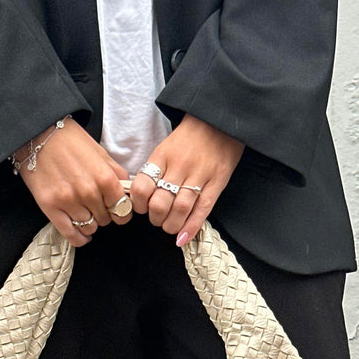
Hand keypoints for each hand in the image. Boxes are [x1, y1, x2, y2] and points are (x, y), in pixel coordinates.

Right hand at [15, 116, 130, 247]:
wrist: (38, 135)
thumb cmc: (70, 141)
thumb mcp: (101, 153)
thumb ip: (116, 175)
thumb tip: (127, 193)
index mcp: (105, 178)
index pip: (123, 210)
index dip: (121, 210)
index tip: (116, 209)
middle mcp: (88, 192)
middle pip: (106, 220)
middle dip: (103, 214)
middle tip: (95, 204)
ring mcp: (68, 201)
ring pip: (89, 228)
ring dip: (90, 223)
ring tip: (84, 212)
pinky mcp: (50, 207)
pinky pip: (71, 234)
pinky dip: (79, 238)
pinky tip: (81, 235)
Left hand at [129, 114, 243, 245]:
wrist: (220, 121)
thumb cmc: (191, 135)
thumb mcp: (167, 146)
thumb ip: (157, 168)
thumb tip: (143, 194)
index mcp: (163, 155)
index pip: (143, 185)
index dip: (138, 202)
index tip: (140, 207)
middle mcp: (180, 166)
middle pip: (161, 202)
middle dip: (155, 217)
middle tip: (156, 219)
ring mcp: (200, 175)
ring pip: (181, 209)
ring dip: (171, 224)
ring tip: (169, 226)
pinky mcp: (217, 182)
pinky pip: (203, 209)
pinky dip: (192, 226)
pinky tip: (183, 237)